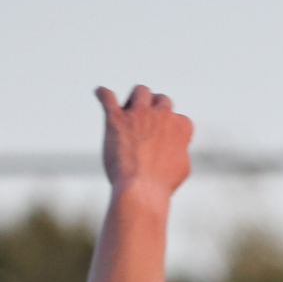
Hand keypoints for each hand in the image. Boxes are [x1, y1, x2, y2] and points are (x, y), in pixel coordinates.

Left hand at [94, 84, 192, 198]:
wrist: (142, 190)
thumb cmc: (163, 183)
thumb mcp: (182, 167)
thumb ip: (179, 148)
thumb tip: (174, 143)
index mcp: (181, 126)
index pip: (180, 119)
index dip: (172, 130)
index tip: (166, 140)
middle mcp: (162, 115)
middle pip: (161, 99)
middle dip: (156, 109)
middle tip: (148, 123)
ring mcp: (138, 114)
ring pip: (140, 91)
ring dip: (136, 99)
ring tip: (130, 110)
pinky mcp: (116, 118)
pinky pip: (106, 96)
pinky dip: (102, 94)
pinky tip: (100, 94)